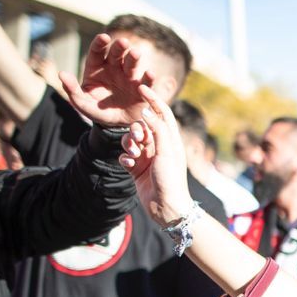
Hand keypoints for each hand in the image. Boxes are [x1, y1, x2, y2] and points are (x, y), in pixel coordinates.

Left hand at [58, 34, 153, 128]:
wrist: (115, 124)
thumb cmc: (97, 110)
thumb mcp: (82, 103)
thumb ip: (72, 90)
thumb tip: (61, 74)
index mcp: (97, 68)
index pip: (97, 51)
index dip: (100, 43)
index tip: (104, 38)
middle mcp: (114, 68)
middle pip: (116, 54)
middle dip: (120, 47)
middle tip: (124, 43)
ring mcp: (129, 77)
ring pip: (132, 63)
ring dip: (134, 58)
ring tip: (136, 54)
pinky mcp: (141, 89)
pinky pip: (146, 82)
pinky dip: (148, 77)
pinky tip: (150, 73)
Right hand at [117, 88, 191, 222]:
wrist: (166, 208)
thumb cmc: (171, 180)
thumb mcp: (166, 151)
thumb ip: (157, 129)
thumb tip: (145, 111)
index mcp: (171, 140)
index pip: (162, 113)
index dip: (153, 99)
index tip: (141, 88)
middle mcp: (159, 147)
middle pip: (141, 127)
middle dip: (135, 130)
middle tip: (138, 138)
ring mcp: (148, 158)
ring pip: (130, 141)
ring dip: (128, 145)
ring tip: (133, 156)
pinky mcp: (137, 169)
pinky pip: (125, 157)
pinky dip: (125, 159)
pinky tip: (130, 166)